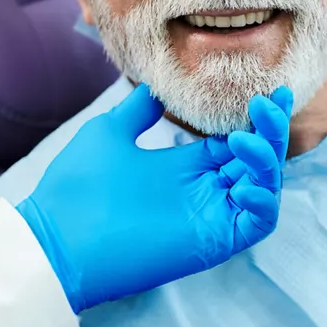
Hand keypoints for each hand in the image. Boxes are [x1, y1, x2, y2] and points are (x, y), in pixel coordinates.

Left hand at [17, 84, 293, 311]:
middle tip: (269, 101)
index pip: (237, 141)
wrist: (55, 238)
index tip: (269, 91)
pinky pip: (257, 224)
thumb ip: (139, 111)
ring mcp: (211, 216)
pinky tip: (246, 183)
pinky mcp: (213, 241)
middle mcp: (205, 190)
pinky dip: (263, 202)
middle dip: (271, 130)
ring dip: (266, 160)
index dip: (257, 119)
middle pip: (258, 160)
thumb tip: (157, 86)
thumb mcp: (110, 133)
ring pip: (264, 188)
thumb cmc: (77, 188)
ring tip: (243, 139)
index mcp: (186, 166)